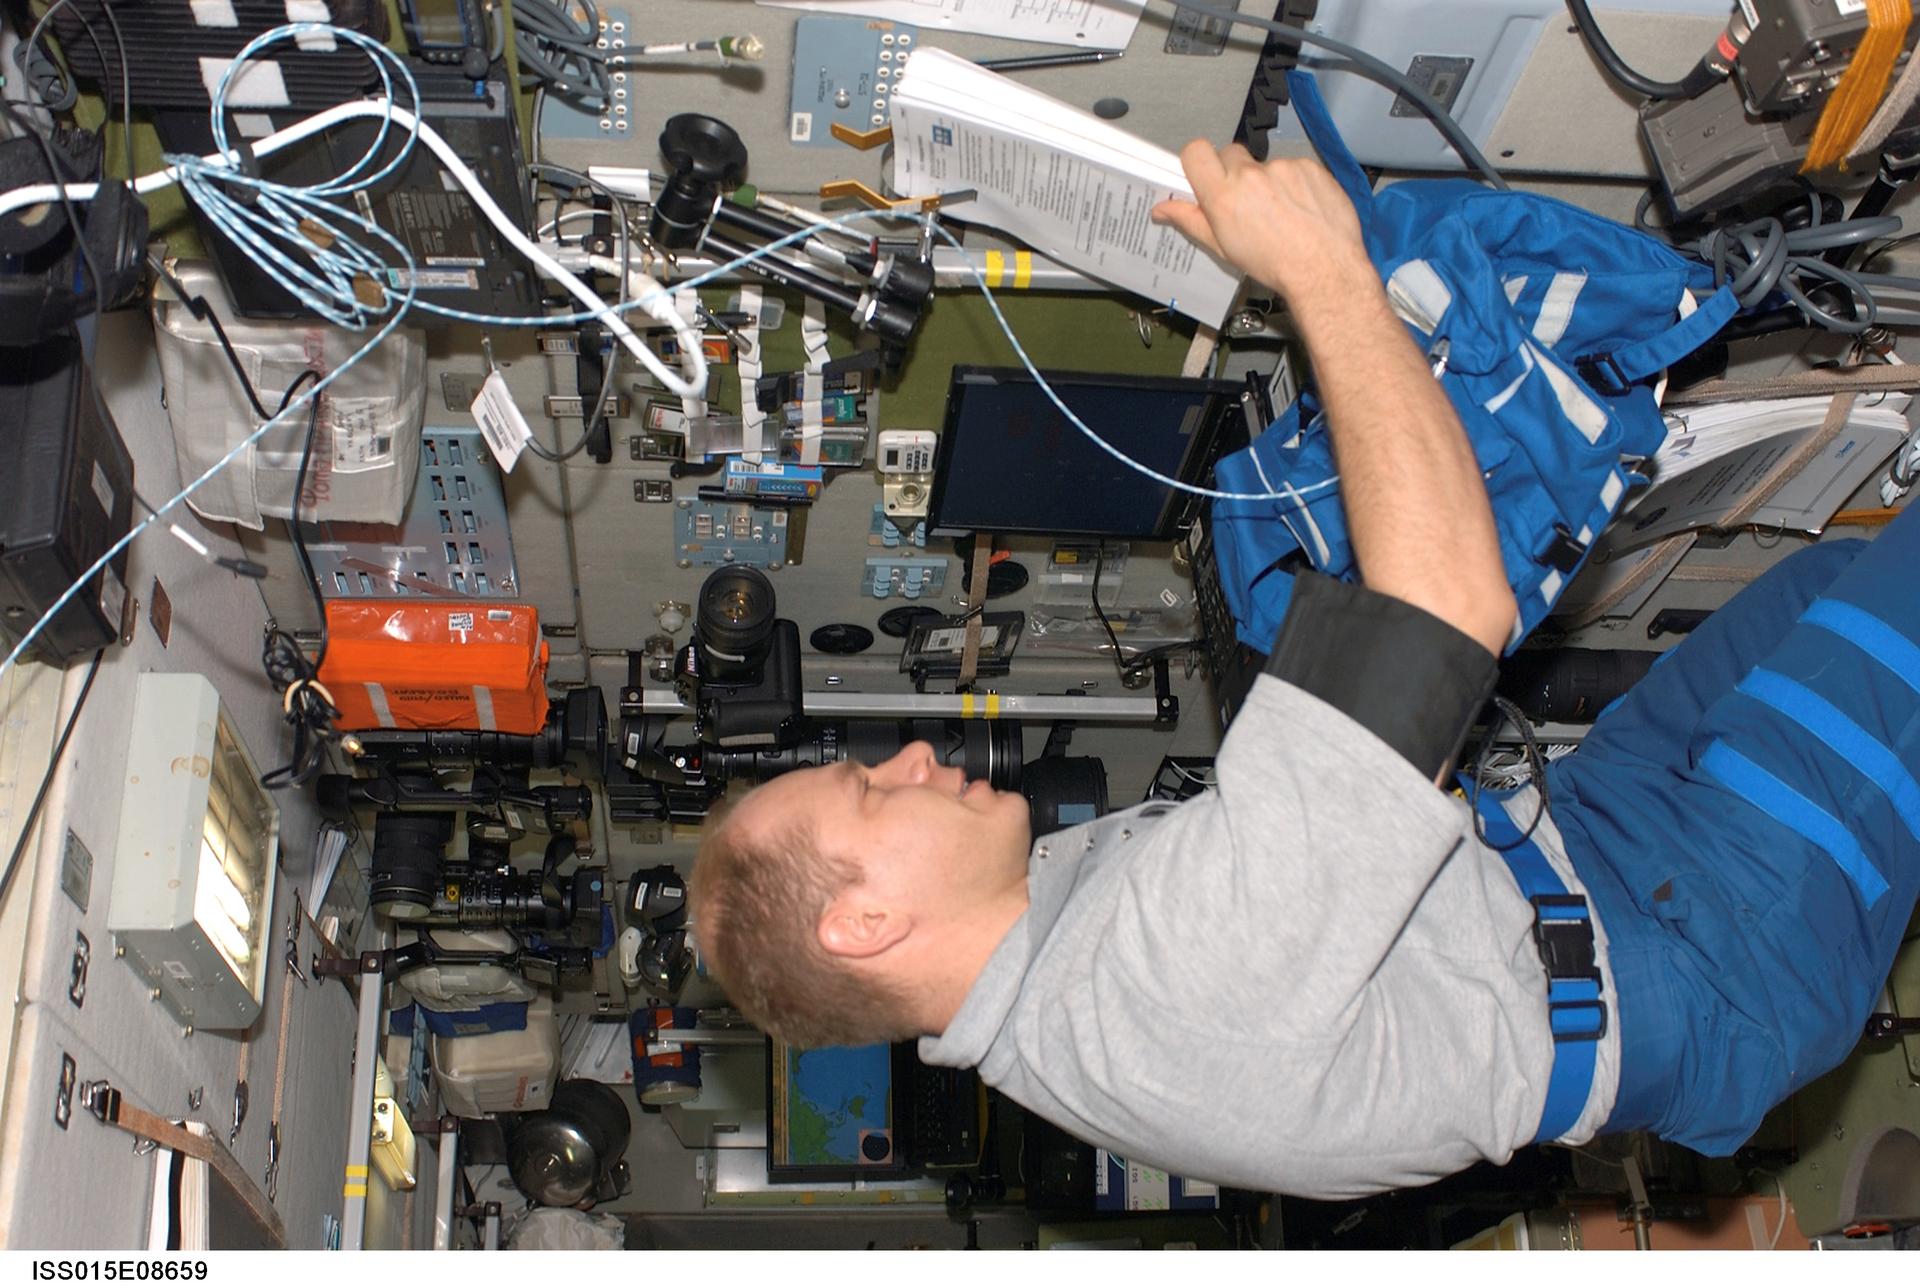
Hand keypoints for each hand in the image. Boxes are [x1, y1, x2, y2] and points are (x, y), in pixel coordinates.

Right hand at [1152, 142, 1369, 304]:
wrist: (1324, 268)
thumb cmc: (1272, 264)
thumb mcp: (1224, 248)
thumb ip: (1191, 221)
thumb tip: (1160, 209)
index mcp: (1223, 195)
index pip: (1196, 151)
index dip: (1199, 162)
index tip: (1206, 176)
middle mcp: (1250, 174)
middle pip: (1231, 154)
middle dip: (1234, 173)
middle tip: (1246, 203)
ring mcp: (1282, 167)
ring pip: (1265, 165)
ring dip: (1268, 182)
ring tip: (1282, 214)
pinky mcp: (1309, 166)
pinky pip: (1294, 168)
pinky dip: (1296, 184)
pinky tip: (1302, 209)